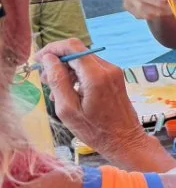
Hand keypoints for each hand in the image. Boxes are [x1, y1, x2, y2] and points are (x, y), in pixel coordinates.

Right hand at [37, 39, 146, 161]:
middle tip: (44, 80)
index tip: (38, 60)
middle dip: (57, 61)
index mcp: (96, 76)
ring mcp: (114, 72)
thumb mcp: (68, 109)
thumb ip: (57, 81)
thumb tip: (48, 59)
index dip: (52, 49)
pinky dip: (77, 76)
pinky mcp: (115, 78)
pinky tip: (69, 93)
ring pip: (83, 60)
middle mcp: (108, 69)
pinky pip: (92, 69)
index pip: (72, 46)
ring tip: (54, 91)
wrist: (125, 140)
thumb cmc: (95, 131)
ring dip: (66, 70)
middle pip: (77, 51)